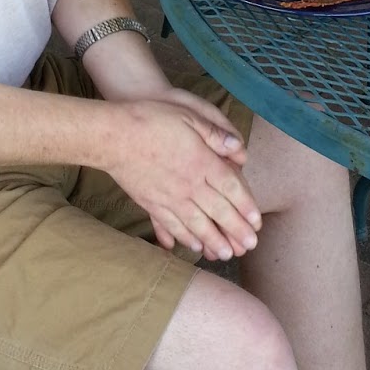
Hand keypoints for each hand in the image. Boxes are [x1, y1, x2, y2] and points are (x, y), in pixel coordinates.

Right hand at [106, 98, 260, 261]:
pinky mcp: (151, 203)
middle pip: (218, 211)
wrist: (112, 135)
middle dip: (236, 230)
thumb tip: (239, 147)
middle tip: (250, 245)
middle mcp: (188, 184)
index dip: (246, 206)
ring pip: (196, 224)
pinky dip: (183, 237)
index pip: (231, 187)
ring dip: (213, 240)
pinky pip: (171, 225)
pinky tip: (192, 246)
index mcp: (201, 161)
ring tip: (226, 254)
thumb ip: (215, 132)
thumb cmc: (150, 118)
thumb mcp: (188, 114)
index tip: (256, 221)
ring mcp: (169, 196)